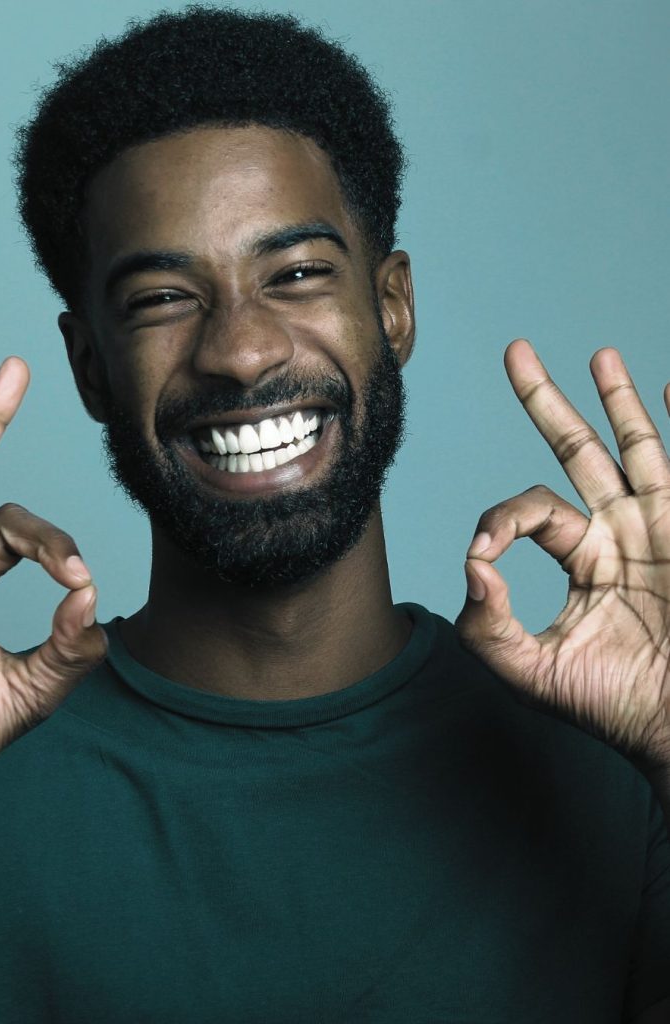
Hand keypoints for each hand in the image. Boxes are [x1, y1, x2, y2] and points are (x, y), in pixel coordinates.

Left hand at [455, 340, 669, 770]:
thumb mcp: (532, 673)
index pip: (532, 509)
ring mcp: (664, 526)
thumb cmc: (615, 707)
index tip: (485, 556)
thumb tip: (472, 565)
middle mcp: (621, 531)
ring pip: (635, 448)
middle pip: (577, 451)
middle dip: (546, 402)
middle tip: (515, 351)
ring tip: (597, 355)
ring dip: (615, 401)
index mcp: (583, 558)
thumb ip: (486, 627)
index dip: (500, 520)